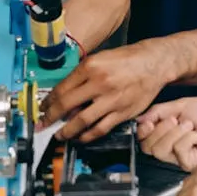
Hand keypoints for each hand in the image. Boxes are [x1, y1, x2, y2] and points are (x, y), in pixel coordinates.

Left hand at [39, 43, 170, 141]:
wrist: (154, 63)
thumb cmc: (127, 59)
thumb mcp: (100, 58)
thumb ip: (82, 75)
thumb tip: (65, 94)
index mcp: (90, 67)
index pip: (61, 88)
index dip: (48, 101)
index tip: (42, 108)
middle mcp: (99, 83)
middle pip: (66, 105)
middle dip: (50, 117)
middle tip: (43, 124)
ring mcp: (111, 100)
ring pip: (82, 121)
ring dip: (67, 131)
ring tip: (60, 135)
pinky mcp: (123, 112)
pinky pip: (101, 128)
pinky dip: (88, 136)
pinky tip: (81, 137)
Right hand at [137, 96, 196, 169]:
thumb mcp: (183, 105)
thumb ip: (159, 111)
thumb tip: (140, 119)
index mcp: (169, 130)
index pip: (144, 137)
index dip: (143, 130)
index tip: (149, 122)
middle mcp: (172, 145)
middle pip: (147, 146)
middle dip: (159, 129)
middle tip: (176, 120)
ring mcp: (180, 156)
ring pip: (159, 150)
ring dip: (174, 132)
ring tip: (190, 126)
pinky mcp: (189, 163)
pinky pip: (177, 151)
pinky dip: (188, 139)